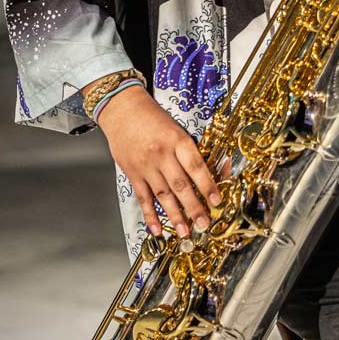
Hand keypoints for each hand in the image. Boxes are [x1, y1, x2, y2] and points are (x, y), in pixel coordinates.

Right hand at [93, 83, 220, 237]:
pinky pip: (143, 198)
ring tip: (185, 231)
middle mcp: (161, 154)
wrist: (122, 108)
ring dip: (175, 215)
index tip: (216, 201)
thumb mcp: (177, 128)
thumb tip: (207, 174)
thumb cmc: (153, 117)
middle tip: (204, 223)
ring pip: (163, 195)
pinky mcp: (132, 173)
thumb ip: (188, 151)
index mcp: (177, 139)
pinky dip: (150, 215)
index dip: (208, 185)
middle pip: (181, 185)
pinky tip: (157, 228)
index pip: (196, 166)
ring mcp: (145, 165)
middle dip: (194, 207)